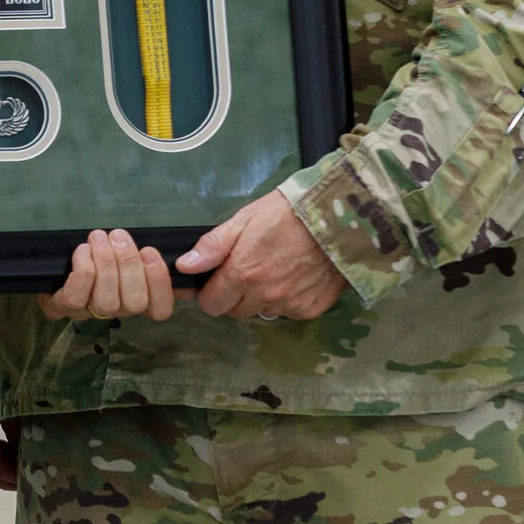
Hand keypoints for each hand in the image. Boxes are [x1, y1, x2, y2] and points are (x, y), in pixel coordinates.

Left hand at [38, 230, 174, 322]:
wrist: (51, 258)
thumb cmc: (95, 251)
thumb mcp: (123, 248)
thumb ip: (148, 253)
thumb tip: (178, 258)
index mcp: (134, 297)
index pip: (161, 309)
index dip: (161, 284)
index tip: (150, 251)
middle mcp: (114, 311)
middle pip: (135, 303)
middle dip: (130, 265)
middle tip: (119, 236)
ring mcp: (87, 312)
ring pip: (107, 301)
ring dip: (105, 265)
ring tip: (99, 238)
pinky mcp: (61, 306)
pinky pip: (76, 297)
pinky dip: (83, 271)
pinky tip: (83, 251)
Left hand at [176, 190, 347, 320]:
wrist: (338, 217)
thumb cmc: (288, 212)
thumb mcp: (245, 219)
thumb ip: (213, 246)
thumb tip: (185, 266)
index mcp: (242, 274)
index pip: (211, 305)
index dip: (212, 292)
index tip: (220, 278)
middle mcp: (263, 296)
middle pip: (236, 311)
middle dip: (236, 295)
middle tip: (250, 268)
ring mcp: (289, 305)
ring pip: (263, 312)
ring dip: (263, 298)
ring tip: (276, 268)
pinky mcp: (311, 309)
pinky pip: (290, 311)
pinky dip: (290, 299)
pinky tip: (298, 275)